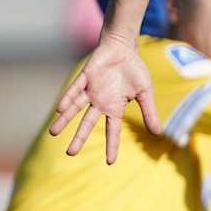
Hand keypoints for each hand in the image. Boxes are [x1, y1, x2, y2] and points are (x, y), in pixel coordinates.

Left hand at [49, 34, 160, 163]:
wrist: (123, 47)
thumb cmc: (134, 70)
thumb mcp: (145, 93)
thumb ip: (149, 112)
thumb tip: (158, 132)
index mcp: (115, 107)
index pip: (113, 130)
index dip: (112, 146)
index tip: (110, 162)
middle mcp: (100, 102)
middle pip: (87, 124)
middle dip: (79, 138)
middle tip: (70, 153)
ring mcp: (91, 90)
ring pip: (75, 109)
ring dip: (64, 120)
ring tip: (52, 133)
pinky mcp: (85, 77)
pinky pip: (75, 89)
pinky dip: (68, 98)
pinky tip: (60, 108)